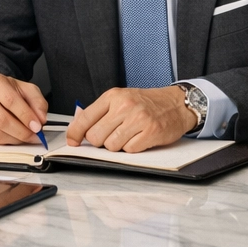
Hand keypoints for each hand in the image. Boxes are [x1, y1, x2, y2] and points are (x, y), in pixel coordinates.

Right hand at [0, 73, 48, 144]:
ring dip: (15, 139)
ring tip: (25, 137)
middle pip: (2, 120)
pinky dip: (5, 142)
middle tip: (34, 136)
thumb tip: (41, 119)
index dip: (26, 116)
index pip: (10, 101)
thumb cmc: (4, 91)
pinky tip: (12, 137)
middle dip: (22, 132)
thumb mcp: (24, 89)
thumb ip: (37, 101)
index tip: (37, 126)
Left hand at [65, 86, 196, 152]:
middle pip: (96, 136)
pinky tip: (139, 137)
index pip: (85, 118)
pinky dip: (132, 148)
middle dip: (100, 141)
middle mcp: (124, 106)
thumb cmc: (146, 103)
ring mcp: (138, 119)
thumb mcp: (121, 98)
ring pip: (111, 146)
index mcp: (113, 96)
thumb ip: (101, 112)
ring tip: (128, 134)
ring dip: (117, 145)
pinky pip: (130, 150)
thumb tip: (79, 127)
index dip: (75, 133)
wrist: (175, 103)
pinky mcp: (150, 132)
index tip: (72, 141)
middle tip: (111, 135)